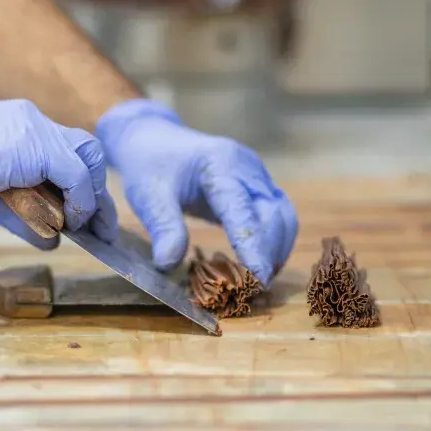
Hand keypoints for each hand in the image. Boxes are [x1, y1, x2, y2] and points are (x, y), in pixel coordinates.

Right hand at [0, 99, 117, 248]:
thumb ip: (21, 215)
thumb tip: (51, 239)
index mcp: (21, 126)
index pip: (70, 150)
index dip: (86, 185)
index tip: (92, 218)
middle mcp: (31, 121)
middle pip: (87, 150)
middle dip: (99, 191)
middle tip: (102, 227)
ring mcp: (31, 129)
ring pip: (87, 159)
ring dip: (91, 197)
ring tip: (86, 227)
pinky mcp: (29, 145)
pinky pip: (73, 173)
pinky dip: (80, 200)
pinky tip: (71, 222)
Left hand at [96, 99, 296, 283]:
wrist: (154, 139)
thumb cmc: (150, 165)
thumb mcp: (148, 195)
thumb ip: (163, 227)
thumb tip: (169, 264)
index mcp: (221, 163)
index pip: (244, 210)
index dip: (254, 247)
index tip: (260, 279)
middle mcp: (247, 168)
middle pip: (274, 215)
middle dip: (268, 253)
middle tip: (254, 291)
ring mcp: (256, 176)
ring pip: (283, 216)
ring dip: (276, 249)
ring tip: (259, 282)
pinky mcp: (257, 186)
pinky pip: (277, 215)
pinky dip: (273, 241)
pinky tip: (260, 264)